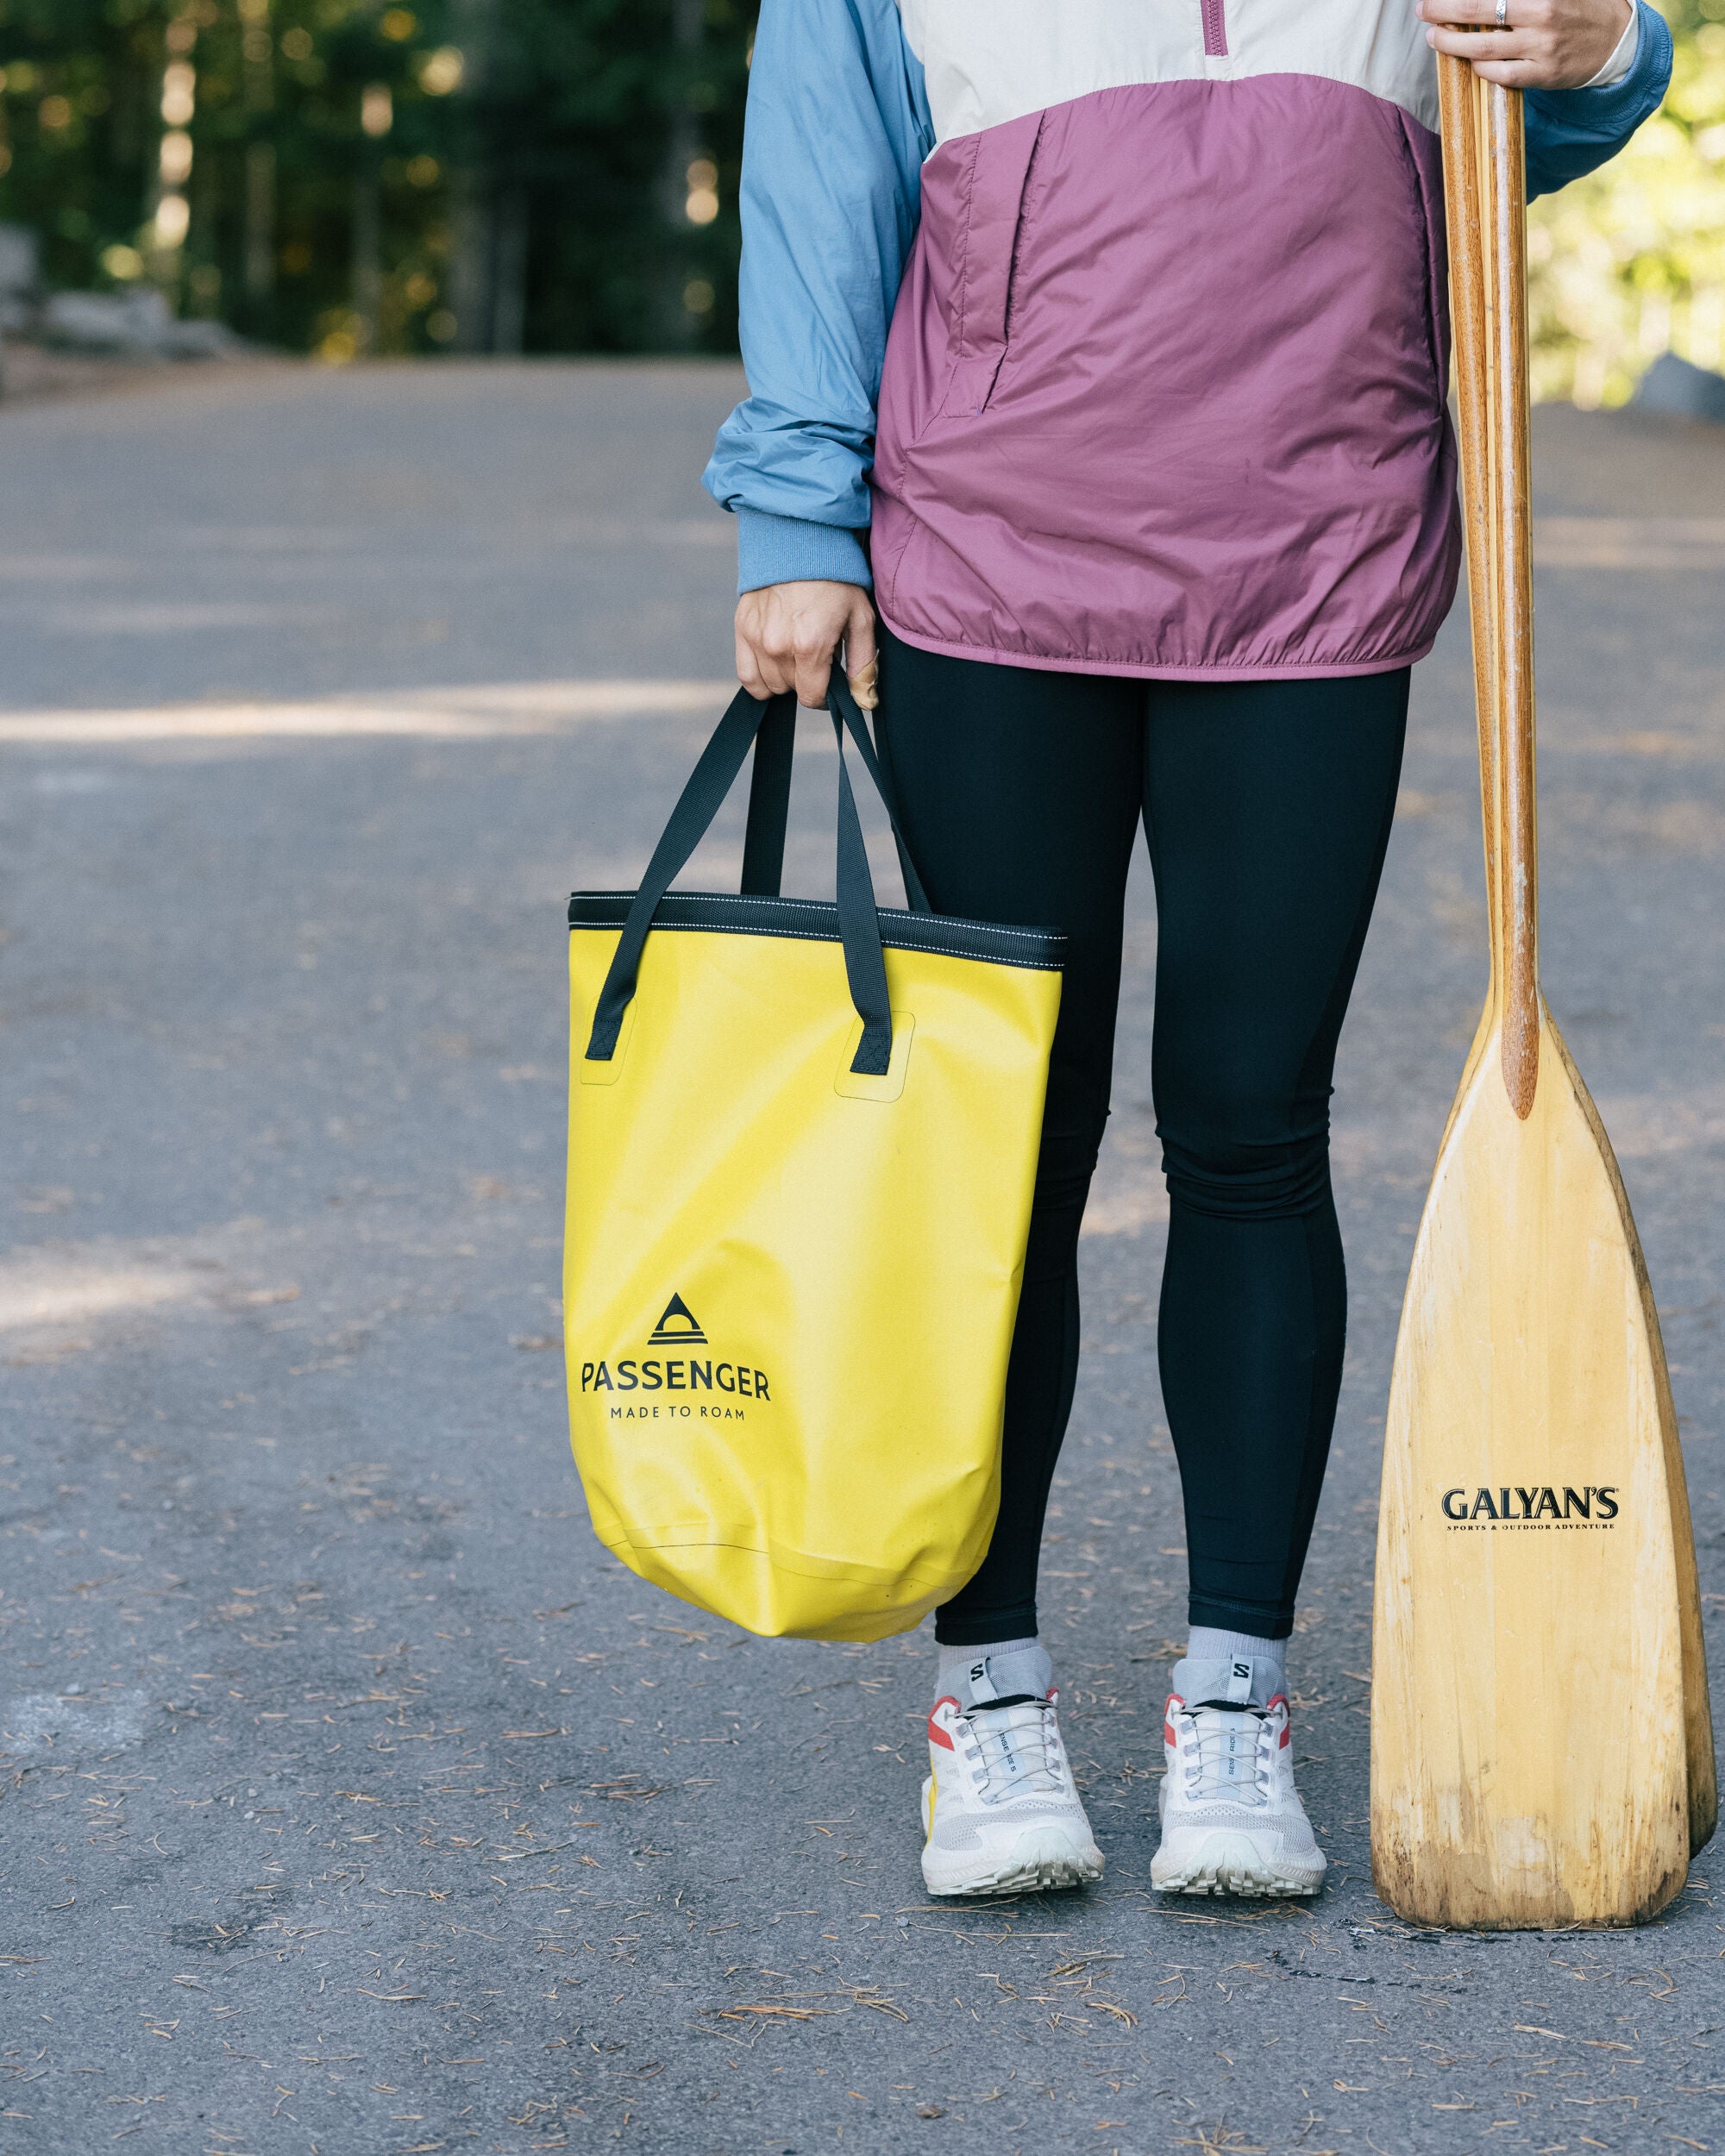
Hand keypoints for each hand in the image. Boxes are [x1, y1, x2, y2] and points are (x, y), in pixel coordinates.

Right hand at [735, 580, 876, 708]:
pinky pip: (746, 675)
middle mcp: (778, 646)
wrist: (801, 541)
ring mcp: (756, 638)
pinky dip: (760, 679)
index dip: (825, 695)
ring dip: (784, 679)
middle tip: (816, 655)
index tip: (830, 681)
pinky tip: (774, 665)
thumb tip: (864, 701)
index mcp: (809, 645)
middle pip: (791, 690)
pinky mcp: (742, 628)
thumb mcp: (861, 618)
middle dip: (807, 680)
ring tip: (796, 654)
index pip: (812, 698)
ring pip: (769, 686)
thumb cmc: (836, 579)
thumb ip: (863, 664)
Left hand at [1417, 0, 1633, 86]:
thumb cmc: (1579, 5)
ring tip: (1434, 37)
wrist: (1617, 39)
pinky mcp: (1543, 74)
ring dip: (1452, 43)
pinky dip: (1480, 67)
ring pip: (1483, 47)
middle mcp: (1542, 13)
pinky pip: (1501, 74)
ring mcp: (1542, 46)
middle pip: (1479, 10)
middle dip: (1444, 10)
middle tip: (1423, 9)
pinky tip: (1469, 60)